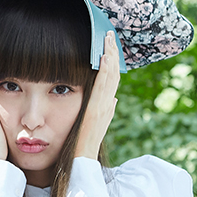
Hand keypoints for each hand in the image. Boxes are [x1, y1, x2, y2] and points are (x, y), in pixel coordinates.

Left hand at [74, 32, 120, 159]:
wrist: (83, 161)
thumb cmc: (84, 145)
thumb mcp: (94, 125)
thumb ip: (105, 111)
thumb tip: (113, 99)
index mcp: (105, 106)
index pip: (111, 79)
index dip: (113, 61)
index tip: (110, 45)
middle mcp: (106, 104)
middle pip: (114, 73)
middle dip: (112, 53)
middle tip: (109, 34)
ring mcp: (102, 108)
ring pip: (110, 77)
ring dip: (110, 56)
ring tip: (108, 39)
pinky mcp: (95, 111)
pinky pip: (102, 88)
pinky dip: (105, 72)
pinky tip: (104, 58)